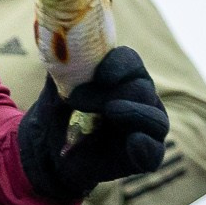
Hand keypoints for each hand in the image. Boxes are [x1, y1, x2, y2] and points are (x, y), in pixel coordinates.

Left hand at [18, 46, 169, 201]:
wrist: (49, 151)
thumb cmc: (57, 114)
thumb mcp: (55, 89)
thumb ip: (65, 69)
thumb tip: (67, 47)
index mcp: (121, 77)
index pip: (130, 62)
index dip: (119, 64)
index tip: (102, 76)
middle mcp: (139, 100)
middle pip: (142, 88)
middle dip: (112, 93)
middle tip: (80, 101)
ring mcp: (145, 129)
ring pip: (156, 118)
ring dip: (134, 114)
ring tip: (110, 112)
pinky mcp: (144, 156)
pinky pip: (155, 152)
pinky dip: (145, 147)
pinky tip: (133, 142)